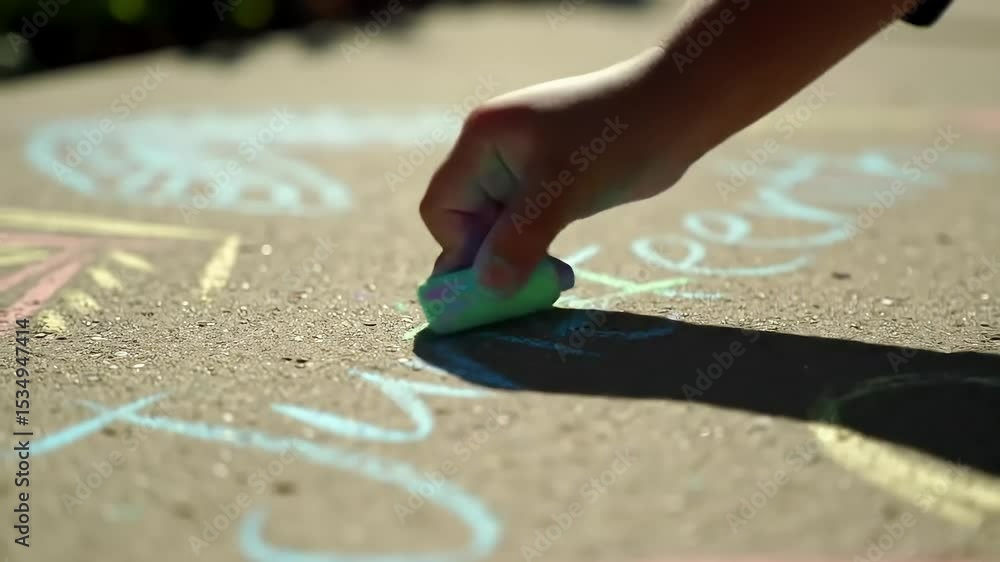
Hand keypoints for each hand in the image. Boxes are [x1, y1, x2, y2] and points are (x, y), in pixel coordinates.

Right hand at [419, 51, 690, 293]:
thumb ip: (520, 239)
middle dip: (492, 259)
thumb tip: (487, 288)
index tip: (496, 278)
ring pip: (496, 228)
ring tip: (553, 280)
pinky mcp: (548, 182)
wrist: (679, 111)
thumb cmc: (617, 139)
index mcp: (482, 140)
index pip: (442, 207)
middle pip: (466, 221)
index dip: (460, 247)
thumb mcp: (564, 190)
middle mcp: (493, 152)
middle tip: (524, 292)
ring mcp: (521, 166)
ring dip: (516, 260)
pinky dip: (535, 251)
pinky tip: (560, 270)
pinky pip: (523, 227)